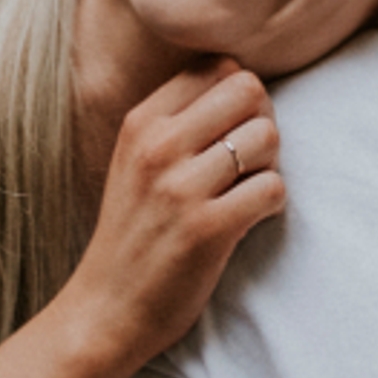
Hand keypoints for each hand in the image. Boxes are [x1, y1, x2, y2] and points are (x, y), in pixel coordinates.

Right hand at [53, 62, 287, 371]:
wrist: (105, 310)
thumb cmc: (133, 235)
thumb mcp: (136, 163)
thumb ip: (180, 122)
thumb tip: (248, 87)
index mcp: (141, 122)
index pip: (216, 66)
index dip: (240, 97)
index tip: (232, 133)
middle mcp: (158, 145)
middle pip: (248, 90)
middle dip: (262, 121)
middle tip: (250, 161)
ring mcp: (180, 187)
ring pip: (267, 136)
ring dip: (271, 165)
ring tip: (246, 193)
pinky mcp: (207, 228)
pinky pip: (272, 188)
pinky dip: (272, 204)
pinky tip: (248, 220)